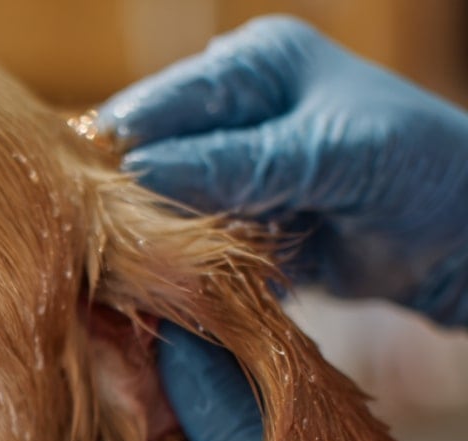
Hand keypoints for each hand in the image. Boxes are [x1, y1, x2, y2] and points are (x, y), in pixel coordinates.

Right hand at [97, 16, 467, 326]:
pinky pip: (187, 244)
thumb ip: (238, 163)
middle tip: (115, 258)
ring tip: (144, 281)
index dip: (120, 156)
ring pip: (159, 208)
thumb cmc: (420, 169)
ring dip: (157, 245)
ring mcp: (231, 167)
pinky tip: (177, 291)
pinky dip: (185, 270)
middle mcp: (230, 109)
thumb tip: (138, 171)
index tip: (94, 213)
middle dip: (133, 207)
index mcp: (249, 65)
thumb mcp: (330, 156)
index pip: (155, 106)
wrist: (466, 237)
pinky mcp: (236, 218)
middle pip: (146, 158)